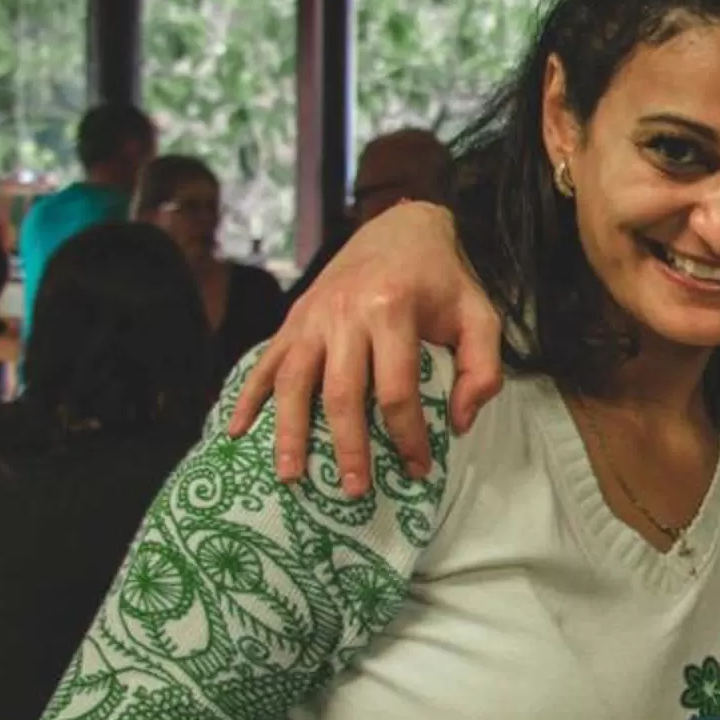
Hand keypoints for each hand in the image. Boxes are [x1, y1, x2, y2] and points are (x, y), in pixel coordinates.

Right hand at [230, 203, 500, 494]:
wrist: (401, 228)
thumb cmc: (443, 281)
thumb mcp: (480, 316)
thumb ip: (482, 369)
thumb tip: (459, 424)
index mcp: (392, 311)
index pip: (397, 390)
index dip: (407, 435)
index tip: (417, 468)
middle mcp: (346, 314)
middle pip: (341, 394)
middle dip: (347, 448)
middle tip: (353, 491)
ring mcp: (313, 317)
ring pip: (295, 383)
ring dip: (290, 433)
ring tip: (291, 477)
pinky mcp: (294, 318)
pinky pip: (267, 362)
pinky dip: (249, 397)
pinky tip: (237, 431)